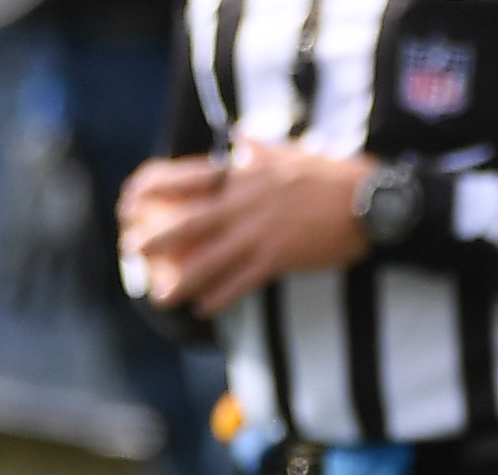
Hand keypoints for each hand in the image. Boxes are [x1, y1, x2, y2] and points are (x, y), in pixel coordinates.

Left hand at [118, 144, 374, 319]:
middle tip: (131, 252)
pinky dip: (222, 295)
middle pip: (191, 224)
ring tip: (159, 296)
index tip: (134, 199)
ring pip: (211, 260)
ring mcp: (261, 233)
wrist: (367, 201)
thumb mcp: (290, 153)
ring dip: (182, 279)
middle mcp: (246, 205)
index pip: (192, 183)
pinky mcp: (280, 258)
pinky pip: (243, 282)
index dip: (159, 192)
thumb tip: (241, 142)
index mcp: (245, 177)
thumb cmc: (332, 176)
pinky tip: (205, 309)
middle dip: (158, 239)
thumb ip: (259, 151)